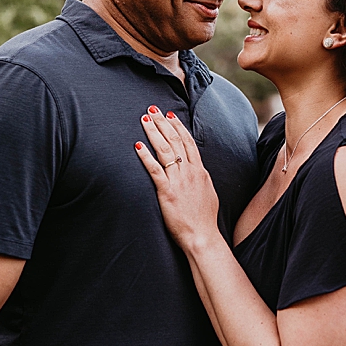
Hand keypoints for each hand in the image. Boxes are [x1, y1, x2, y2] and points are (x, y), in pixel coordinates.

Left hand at [135, 108, 219, 251]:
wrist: (202, 236)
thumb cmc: (204, 218)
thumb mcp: (207, 192)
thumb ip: (200, 178)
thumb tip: (196, 169)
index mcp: (200, 171)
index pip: (188, 143)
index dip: (178, 127)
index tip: (169, 115)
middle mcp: (190, 172)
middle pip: (175, 141)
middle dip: (163, 123)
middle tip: (152, 109)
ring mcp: (179, 181)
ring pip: (165, 150)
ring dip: (153, 133)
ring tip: (144, 119)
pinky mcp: (167, 192)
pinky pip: (154, 170)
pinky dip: (145, 156)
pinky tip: (138, 145)